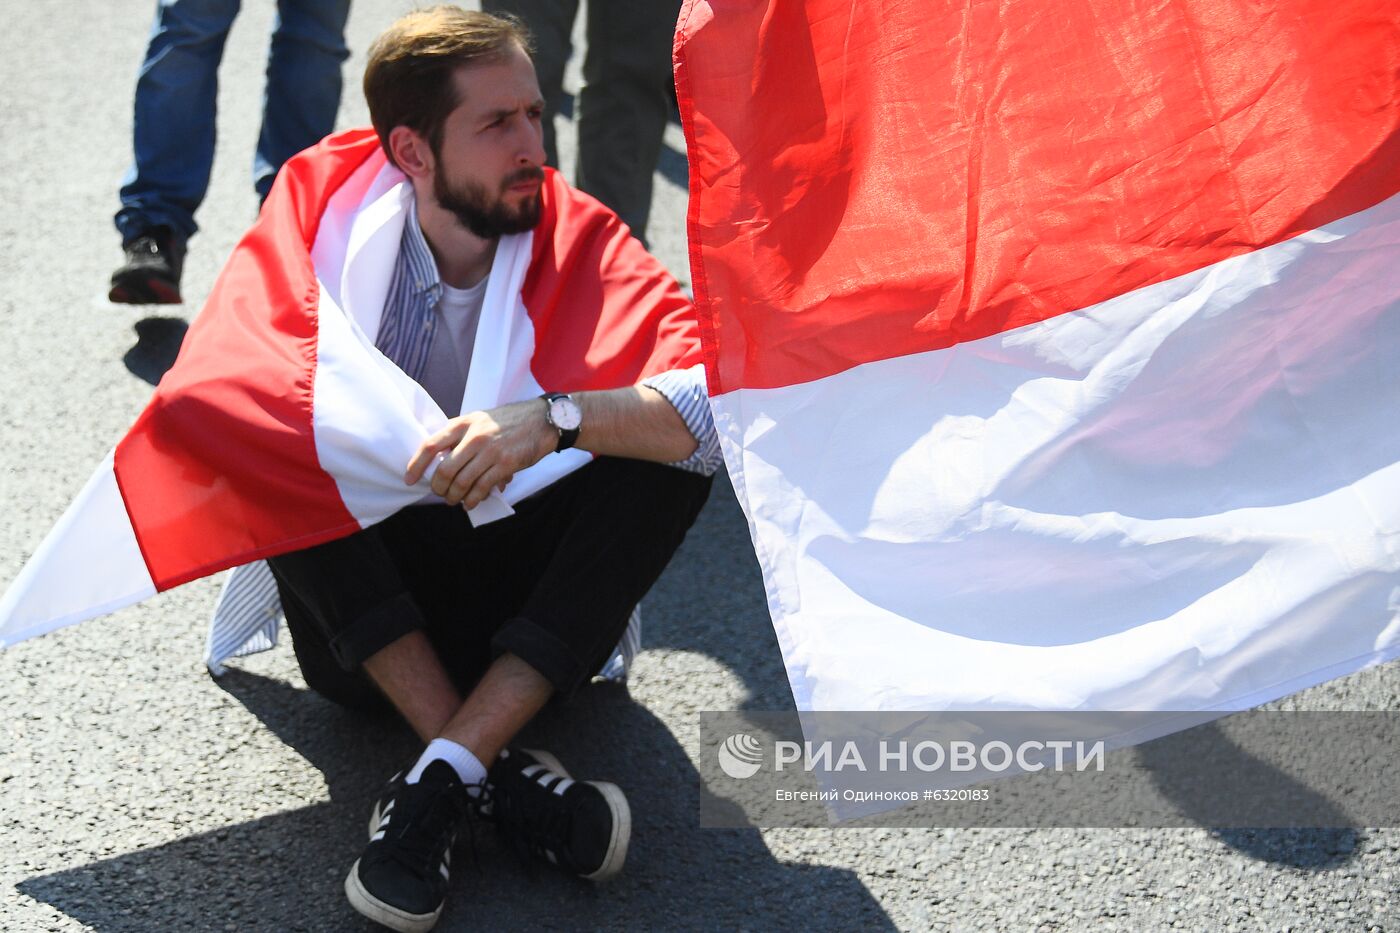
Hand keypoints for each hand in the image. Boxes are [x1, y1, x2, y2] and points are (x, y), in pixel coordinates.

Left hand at [404, 399, 556, 508]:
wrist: (542, 420)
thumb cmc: (509, 421)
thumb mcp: (480, 419)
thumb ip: (461, 437)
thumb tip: (443, 462)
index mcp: (463, 423)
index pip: (431, 444)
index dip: (417, 464)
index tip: (410, 479)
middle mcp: (474, 436)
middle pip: (445, 469)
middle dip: (438, 487)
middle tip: (439, 493)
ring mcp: (490, 451)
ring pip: (462, 482)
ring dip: (454, 496)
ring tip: (454, 500)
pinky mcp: (505, 464)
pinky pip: (482, 488)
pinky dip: (473, 499)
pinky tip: (470, 503)